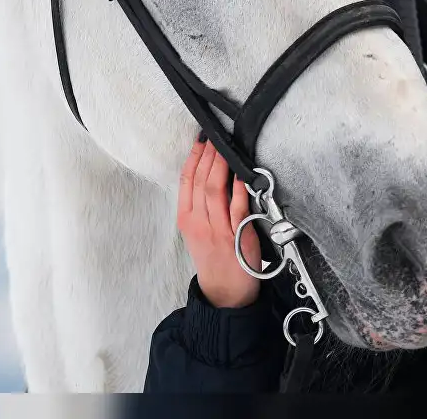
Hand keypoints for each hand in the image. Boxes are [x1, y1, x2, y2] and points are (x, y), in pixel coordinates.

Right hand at [177, 134, 261, 307]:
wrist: (224, 291)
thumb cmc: (214, 257)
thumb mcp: (198, 230)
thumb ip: (200, 205)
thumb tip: (211, 173)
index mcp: (186, 219)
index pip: (186, 181)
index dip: (193, 158)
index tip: (201, 140)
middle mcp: (198, 222)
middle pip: (200, 182)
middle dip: (208, 156)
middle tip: (215, 137)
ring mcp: (217, 229)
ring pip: (214, 191)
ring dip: (221, 166)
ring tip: (225, 148)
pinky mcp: (236, 236)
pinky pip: (236, 208)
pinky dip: (238, 190)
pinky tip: (241, 176)